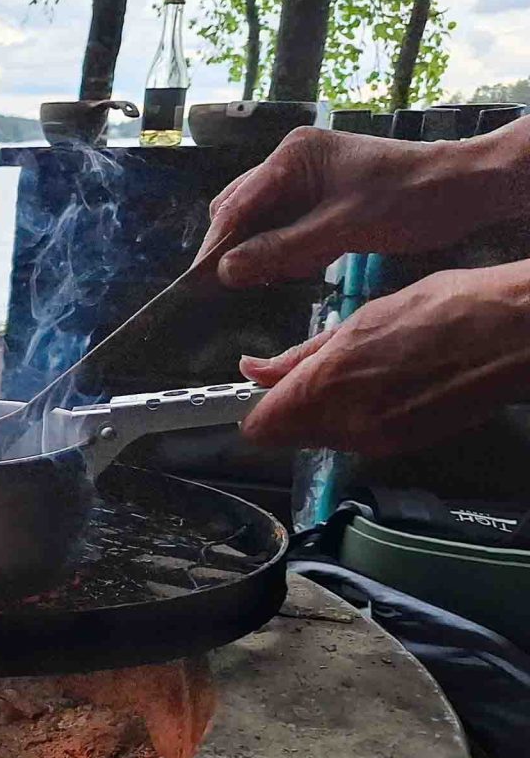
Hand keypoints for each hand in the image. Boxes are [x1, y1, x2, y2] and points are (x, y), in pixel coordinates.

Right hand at [200, 123, 528, 287]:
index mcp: (292, 156)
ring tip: (297, 267)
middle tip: (237, 284)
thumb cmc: (411, 196)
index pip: (237, 204)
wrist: (464, 189)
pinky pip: (288, 229)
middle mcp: (291, 163)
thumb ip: (281, 250)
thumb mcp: (342, 229)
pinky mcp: (320, 199)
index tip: (199, 280)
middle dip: (241, 249)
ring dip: (269, 252)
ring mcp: (305, 180)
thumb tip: (228, 270)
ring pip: (263, 224)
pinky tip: (311, 262)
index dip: (217, 244)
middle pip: (242, 212)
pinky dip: (291, 251)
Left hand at [238, 260, 529, 454]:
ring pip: (323, 437)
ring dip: (325, 411)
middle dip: (290, 408)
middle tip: (314, 368)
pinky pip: (358, 438)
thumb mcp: (358, 321)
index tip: (260, 390)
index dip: (255, 409)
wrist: (514, 334)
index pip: (260, 428)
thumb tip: (253, 370)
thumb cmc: (441, 311)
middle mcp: (347, 426)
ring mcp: (378, 441)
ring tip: (360, 368)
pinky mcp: (405, 445)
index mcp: (327, 389)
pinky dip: (357, 416)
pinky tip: (384, 382)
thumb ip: (299, 355)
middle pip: (290, 435)